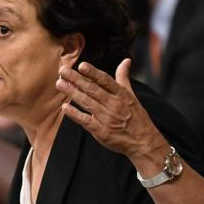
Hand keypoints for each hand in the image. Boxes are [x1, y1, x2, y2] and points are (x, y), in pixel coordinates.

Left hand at [56, 59, 168, 173]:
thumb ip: (124, 78)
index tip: (81, 65)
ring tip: (59, 83)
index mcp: (121, 95)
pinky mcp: (101, 131)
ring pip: (87, 102)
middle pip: (92, 89)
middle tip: (63, 70)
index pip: (105, 80)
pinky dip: (75, 114)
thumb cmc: (136, 117)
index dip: (93, 73)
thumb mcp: (132, 95)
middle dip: (76, 79)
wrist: (143, 142)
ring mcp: (107, 118)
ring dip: (72, 92)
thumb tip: (126, 61)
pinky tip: (64, 107)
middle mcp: (114, 105)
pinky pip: (85, 121)